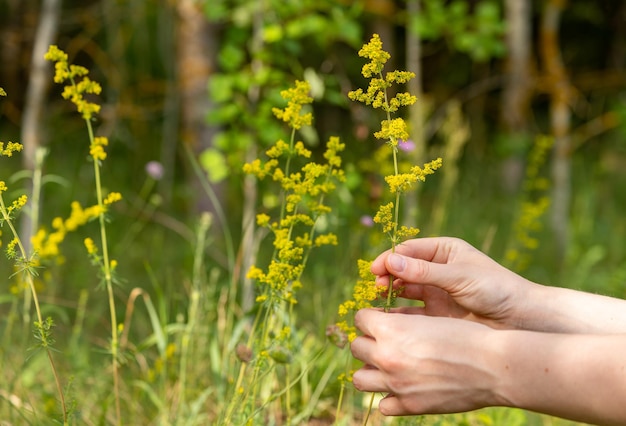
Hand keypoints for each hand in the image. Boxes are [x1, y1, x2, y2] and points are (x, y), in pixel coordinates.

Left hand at [350, 309, 504, 415]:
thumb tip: (383, 326)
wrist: (493, 366)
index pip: (360, 319)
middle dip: (369, 342)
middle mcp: (387, 356)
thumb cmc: (466, 336)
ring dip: (371, 370)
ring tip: (387, 366)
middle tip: (384, 342)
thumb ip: (402, 324)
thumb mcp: (430, 319)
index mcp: (391, 329)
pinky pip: (383, 405)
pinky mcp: (410, 405)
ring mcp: (396, 384)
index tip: (381, 320)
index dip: (371, 318)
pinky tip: (404, 387)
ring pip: (360, 379)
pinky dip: (390, 397)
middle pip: (357, 347)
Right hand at [371, 237, 533, 329]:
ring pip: (404, 290)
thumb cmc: (496, 289)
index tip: (375, 270)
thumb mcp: (459, 277)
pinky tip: (390, 318)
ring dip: (390, 293)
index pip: (408, 250)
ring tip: (379, 302)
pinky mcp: (436, 314)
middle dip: (387, 276)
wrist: (521, 320)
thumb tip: (390, 260)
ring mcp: (435, 292)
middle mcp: (437, 269)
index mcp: (444, 250)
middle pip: (402, 269)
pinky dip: (398, 313)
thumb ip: (424, 271)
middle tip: (376, 288)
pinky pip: (411, 311)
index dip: (389, 258)